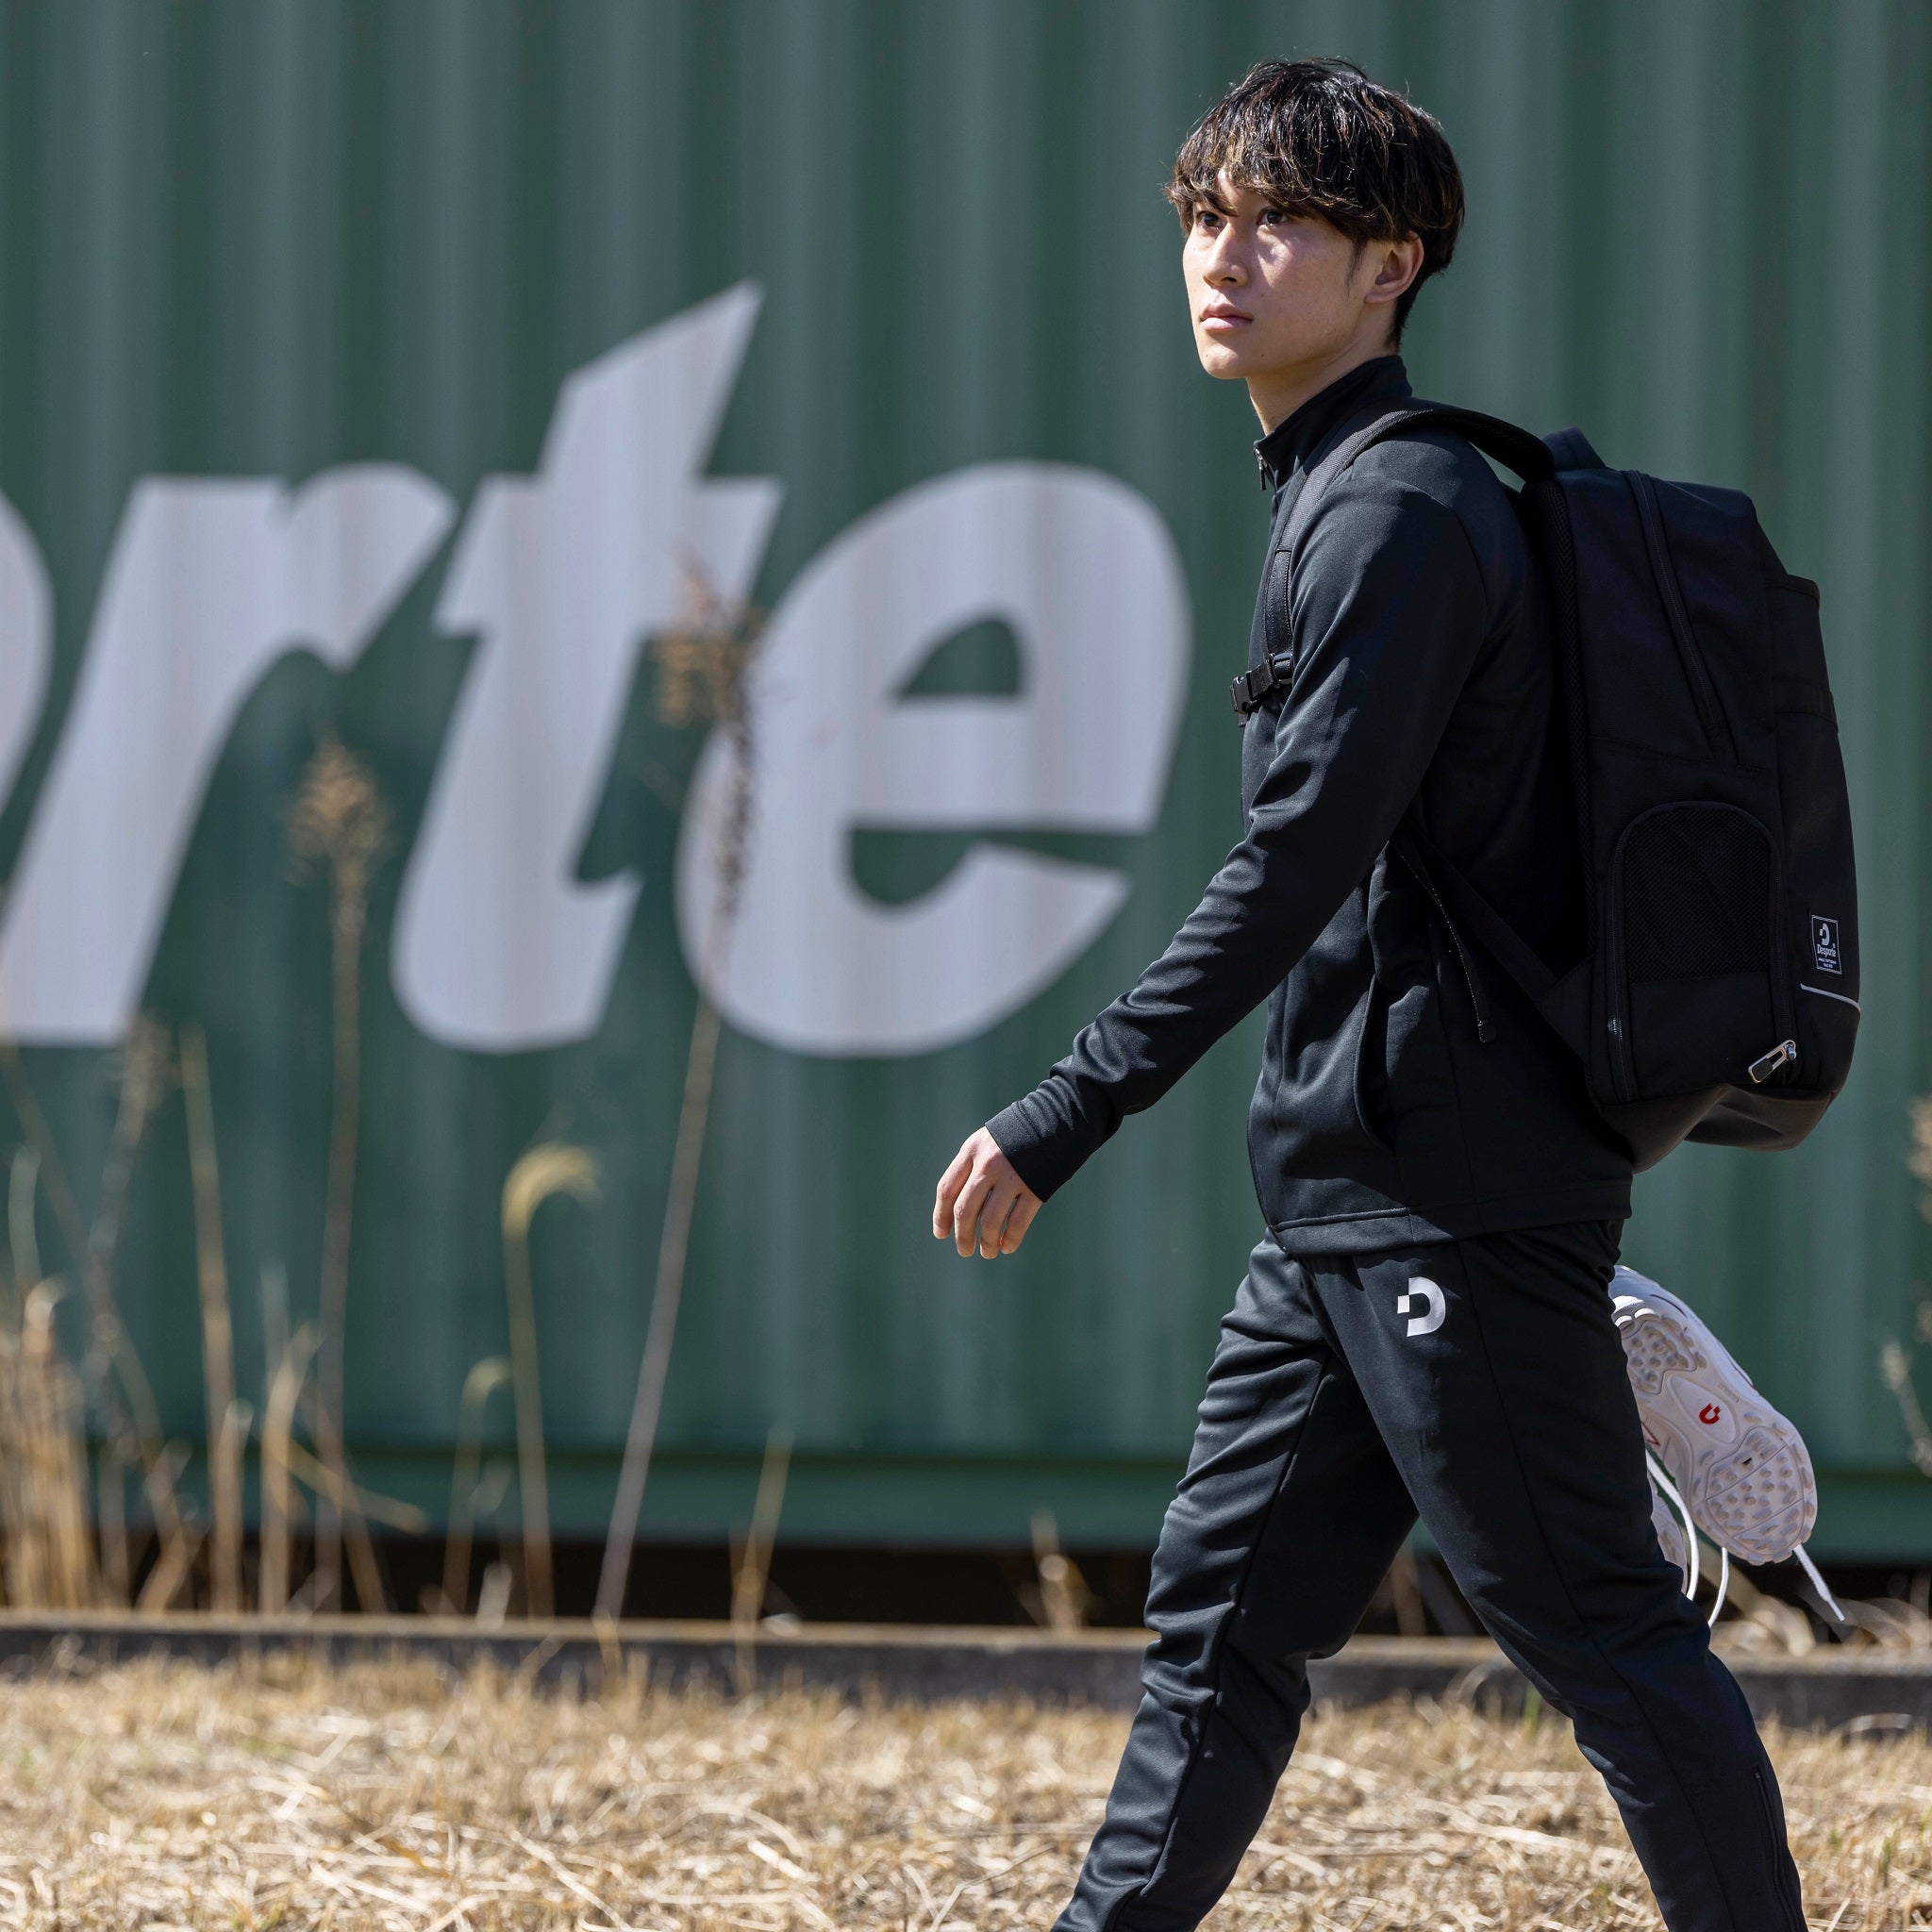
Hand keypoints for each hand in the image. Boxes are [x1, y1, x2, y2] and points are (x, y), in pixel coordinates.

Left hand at [933, 1128, 1043, 1258]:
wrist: (1058, 1117)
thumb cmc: (1020, 1134)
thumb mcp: (988, 1141)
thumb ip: (973, 1167)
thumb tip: (960, 1209)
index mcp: (972, 1151)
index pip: (947, 1189)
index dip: (941, 1215)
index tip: (941, 1234)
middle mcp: (988, 1164)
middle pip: (965, 1209)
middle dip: (962, 1236)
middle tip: (964, 1251)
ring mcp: (1012, 1176)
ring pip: (990, 1221)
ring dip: (987, 1242)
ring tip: (988, 1252)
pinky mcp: (1035, 1187)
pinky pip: (1018, 1222)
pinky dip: (1011, 1239)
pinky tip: (1008, 1247)